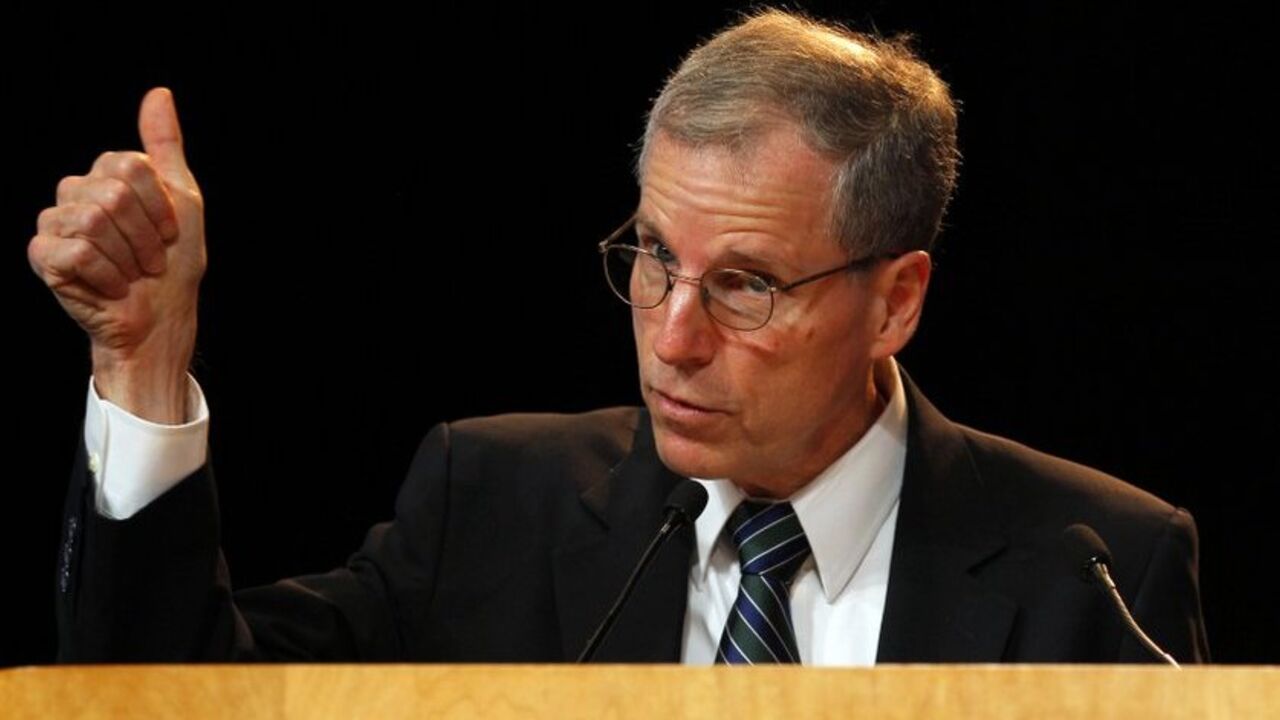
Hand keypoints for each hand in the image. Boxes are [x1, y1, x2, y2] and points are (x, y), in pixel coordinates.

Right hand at [28, 88, 205, 422]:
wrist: (160, 319)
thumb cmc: (173, 265)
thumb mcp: (183, 200)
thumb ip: (165, 146)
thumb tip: (159, 93)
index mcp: (106, 175)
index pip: (131, 164)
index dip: (161, 206)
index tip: (169, 234)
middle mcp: (74, 192)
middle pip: (114, 192)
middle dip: (146, 235)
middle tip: (150, 261)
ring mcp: (54, 222)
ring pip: (94, 219)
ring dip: (129, 257)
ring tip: (132, 274)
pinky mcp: (43, 255)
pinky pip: (78, 251)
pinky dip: (109, 276)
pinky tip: (111, 287)